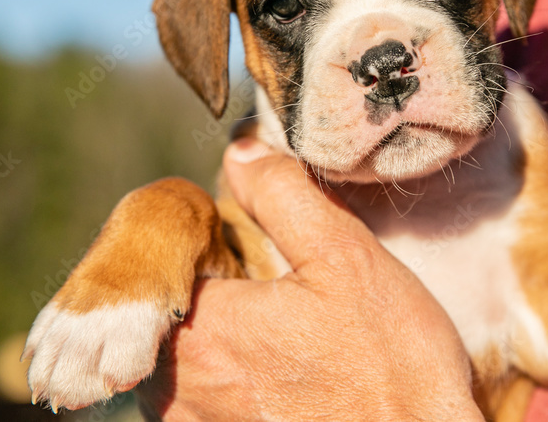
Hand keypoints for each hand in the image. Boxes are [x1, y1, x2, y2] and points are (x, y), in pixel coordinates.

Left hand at [137, 137, 482, 420]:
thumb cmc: (392, 367)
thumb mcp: (346, 259)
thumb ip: (282, 196)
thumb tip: (241, 151)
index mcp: (201, 330)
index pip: (156, 263)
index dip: (195, 242)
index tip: (234, 242)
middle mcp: (180, 393)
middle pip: (161, 315)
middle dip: (202, 292)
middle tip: (263, 289)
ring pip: (173, 365)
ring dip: (209, 341)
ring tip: (277, 339)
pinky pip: (196, 407)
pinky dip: (223, 384)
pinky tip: (278, 380)